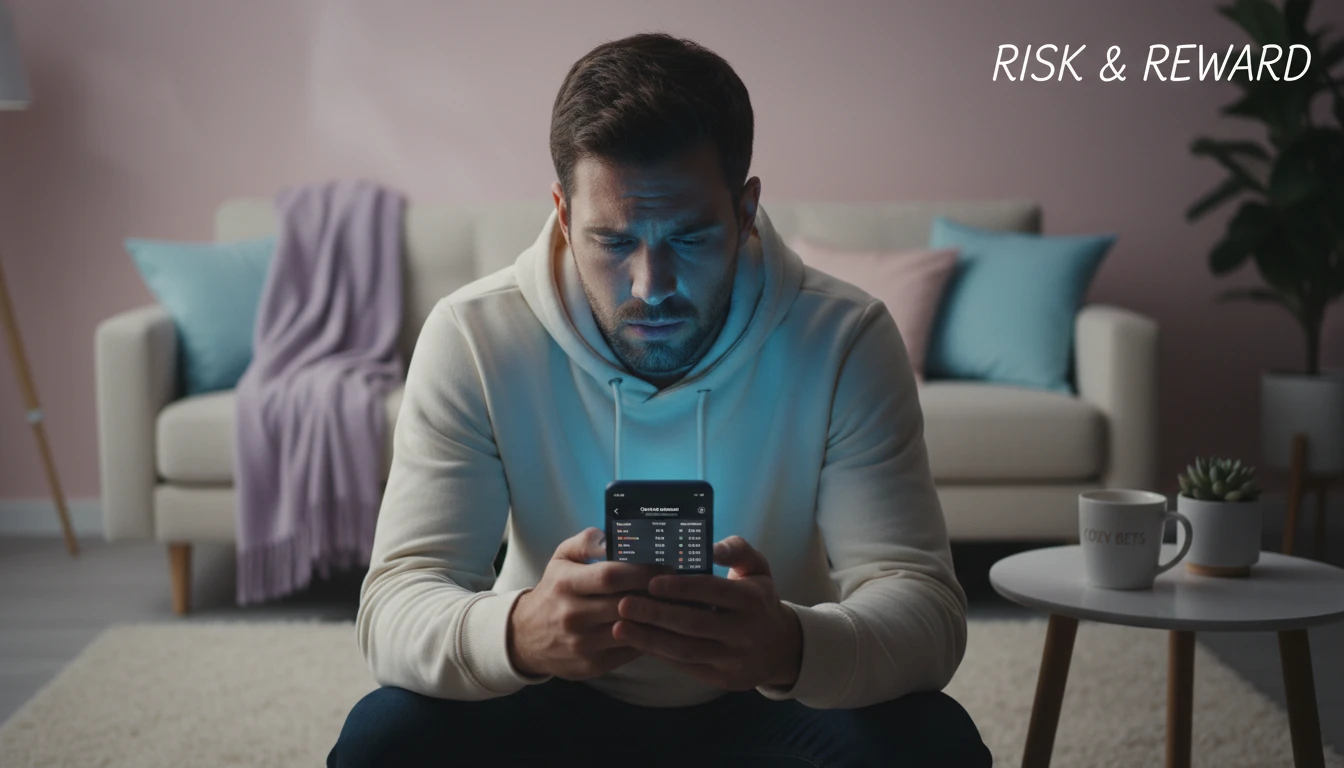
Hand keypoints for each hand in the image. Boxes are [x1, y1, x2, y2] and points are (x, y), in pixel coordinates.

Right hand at [508, 527, 668, 680]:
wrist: (526, 637)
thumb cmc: (554, 590)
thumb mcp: (561, 559)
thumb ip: (587, 542)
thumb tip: (614, 536)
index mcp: (565, 584)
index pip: (610, 576)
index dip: (642, 570)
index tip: (665, 566)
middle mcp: (571, 615)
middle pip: (625, 604)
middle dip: (655, 594)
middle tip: (677, 585)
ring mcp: (582, 644)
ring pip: (631, 630)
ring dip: (656, 617)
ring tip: (673, 604)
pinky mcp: (592, 665)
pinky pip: (629, 651)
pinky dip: (648, 638)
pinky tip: (659, 626)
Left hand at [612, 535, 802, 691]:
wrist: (781, 648)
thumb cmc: (758, 599)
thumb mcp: (757, 569)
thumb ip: (737, 550)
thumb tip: (713, 547)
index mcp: (751, 598)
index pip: (714, 591)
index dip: (682, 587)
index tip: (651, 581)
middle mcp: (744, 631)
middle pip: (695, 623)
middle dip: (657, 614)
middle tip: (624, 604)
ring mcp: (734, 658)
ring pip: (687, 650)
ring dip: (650, 639)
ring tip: (619, 627)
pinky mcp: (723, 679)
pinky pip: (686, 667)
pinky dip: (660, 655)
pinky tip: (637, 642)